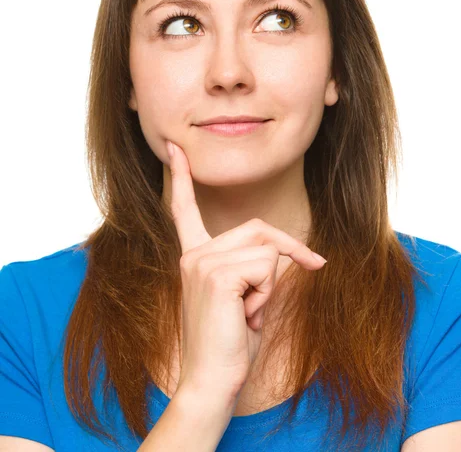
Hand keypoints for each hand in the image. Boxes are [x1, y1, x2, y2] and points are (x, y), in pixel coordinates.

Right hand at [166, 140, 327, 399]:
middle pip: (260, 229)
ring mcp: (200, 262)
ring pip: (268, 251)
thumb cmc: (230, 342)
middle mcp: (193, 253)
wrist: (212, 383)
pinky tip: (245, 317)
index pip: (185, 209)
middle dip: (288, 255)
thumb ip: (253, 265)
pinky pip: (267, 266)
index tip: (174, 148)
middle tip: (279, 294)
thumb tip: (283, 250)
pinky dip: (268, 295)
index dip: (181, 177)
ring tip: (248, 314)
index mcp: (194, 255)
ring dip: (271, 288)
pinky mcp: (214, 275)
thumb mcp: (245, 296)